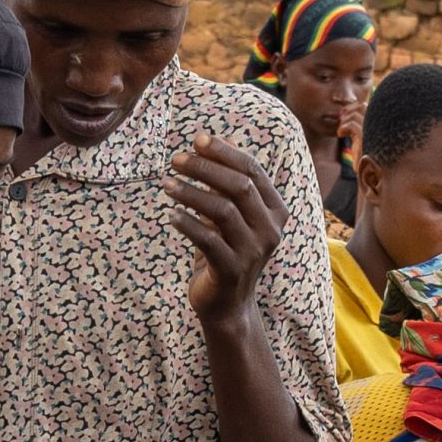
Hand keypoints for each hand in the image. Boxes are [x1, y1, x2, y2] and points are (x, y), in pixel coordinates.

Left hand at [165, 133, 289, 323]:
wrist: (227, 303)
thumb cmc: (226, 249)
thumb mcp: (231, 213)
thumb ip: (228, 181)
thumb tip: (216, 138)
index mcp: (276, 212)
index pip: (253, 171)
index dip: (225, 152)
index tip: (197, 139)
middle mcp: (270, 230)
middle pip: (240, 187)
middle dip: (205, 168)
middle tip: (176, 160)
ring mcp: (253, 252)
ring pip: (223, 210)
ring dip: (191, 192)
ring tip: (166, 184)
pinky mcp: (231, 270)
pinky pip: (208, 240)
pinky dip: (187, 223)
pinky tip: (171, 214)